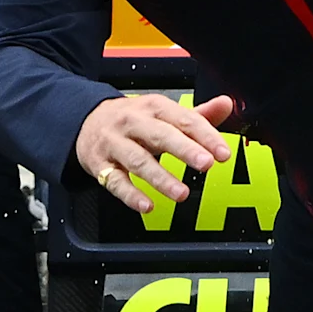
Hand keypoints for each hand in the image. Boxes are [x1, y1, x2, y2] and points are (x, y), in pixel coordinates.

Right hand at [72, 92, 237, 207]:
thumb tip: (226, 105)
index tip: (223, 153)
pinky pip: (115, 181)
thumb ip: (197, 114)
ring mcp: (115, 144)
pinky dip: (131, 195)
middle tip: (205, 164)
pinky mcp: (100, 164)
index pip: (184, 120)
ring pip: (138, 161)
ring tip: (181, 193)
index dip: (206, 136)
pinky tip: (147, 206)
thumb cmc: (134, 119)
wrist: (86, 120)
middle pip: (160, 136)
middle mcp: (134, 123)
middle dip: (185, 150)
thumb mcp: (164, 111)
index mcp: (155, 107)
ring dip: (161, 178)